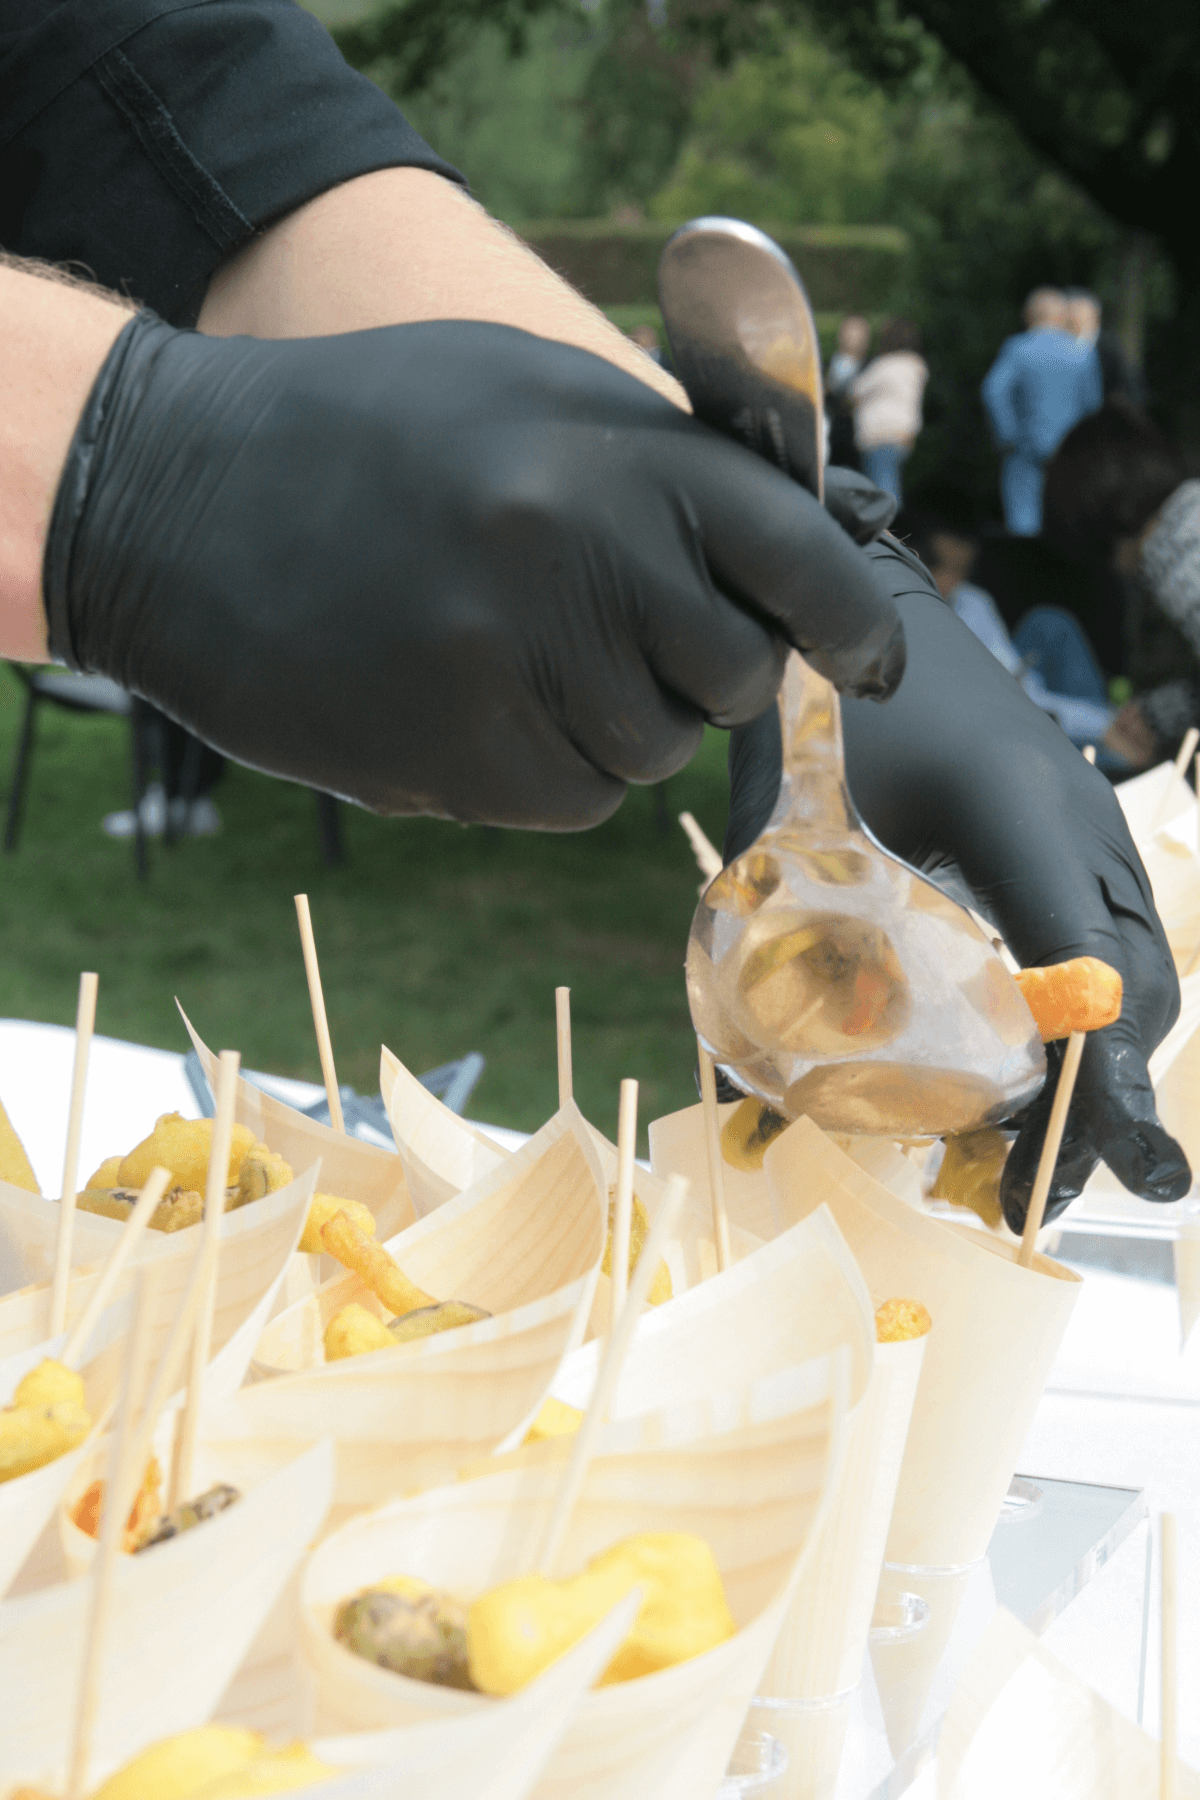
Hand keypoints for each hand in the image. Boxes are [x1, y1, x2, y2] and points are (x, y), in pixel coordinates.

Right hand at [43, 314, 905, 829]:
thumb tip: (782, 557)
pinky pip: (576, 801)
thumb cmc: (365, 431)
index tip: (872, 662)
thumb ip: (661, 468)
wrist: (175, 497)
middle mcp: (577, 562)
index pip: (798, 557)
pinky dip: (549, 767)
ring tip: (511, 645)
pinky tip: (471, 698)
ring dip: (614, 719)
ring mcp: (515, 671)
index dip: (851, 622)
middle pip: (736, 676)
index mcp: (610, 455)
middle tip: (625, 628)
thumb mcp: (526, 392)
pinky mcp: (457, 764)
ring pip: (652, 751)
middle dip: (704, 667)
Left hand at [726, 531, 1189, 1224]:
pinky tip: (1025, 1082)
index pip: (1085, 964)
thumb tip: (757, 1095)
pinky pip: (1100, 947)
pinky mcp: (1070, 846)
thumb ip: (784, 941)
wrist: (872, 613)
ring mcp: (1086, 836)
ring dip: (1092, 1074)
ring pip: (1129, 974)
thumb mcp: (795, 816)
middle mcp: (1078, 832)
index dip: (1098, 1070)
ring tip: (1029, 1166)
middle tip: (1036, 1194)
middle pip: (1132, 987)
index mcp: (1020, 818)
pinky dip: (1079, 1024)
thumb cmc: (827, 706)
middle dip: (1100, 1102)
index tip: (1105, 1160)